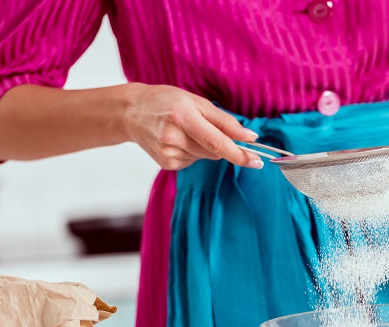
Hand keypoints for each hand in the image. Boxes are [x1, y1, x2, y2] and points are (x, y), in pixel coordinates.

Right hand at [123, 83, 261, 169]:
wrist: (131, 112)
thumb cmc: (167, 102)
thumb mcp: (197, 101)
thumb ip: (225, 121)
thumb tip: (250, 137)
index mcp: (183, 117)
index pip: (216, 142)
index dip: (239, 153)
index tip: (257, 160)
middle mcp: (173, 137)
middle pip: (214, 151)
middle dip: (223, 144)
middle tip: (208, 128)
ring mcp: (168, 153)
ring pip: (206, 157)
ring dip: (205, 146)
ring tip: (187, 130)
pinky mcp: (167, 164)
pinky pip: (194, 161)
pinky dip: (193, 152)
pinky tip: (179, 140)